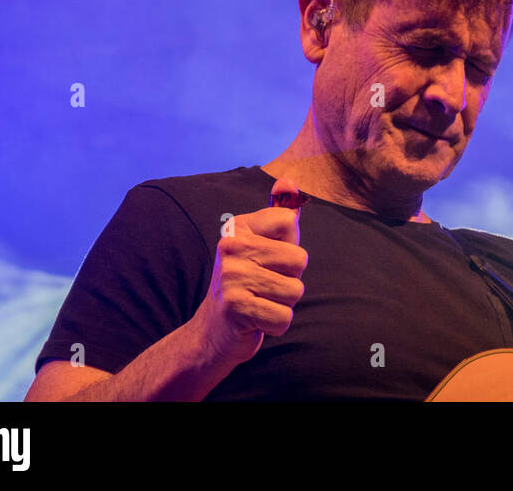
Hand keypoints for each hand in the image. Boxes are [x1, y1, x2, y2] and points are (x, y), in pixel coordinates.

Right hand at [188, 177, 308, 370]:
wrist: (214, 331)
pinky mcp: (235, 307)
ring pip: (295, 290)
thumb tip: (289, 181)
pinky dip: (276, 324)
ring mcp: (230, 276)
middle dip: (290, 279)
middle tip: (264, 286)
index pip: (289, 221)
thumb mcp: (265, 244)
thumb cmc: (250, 282)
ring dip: (283, 303)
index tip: (268, 259)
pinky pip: (284, 317)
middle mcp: (230, 247)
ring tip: (260, 302)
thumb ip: (280, 214)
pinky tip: (256, 320)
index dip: (289, 247)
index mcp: (238, 227)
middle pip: (299, 259)